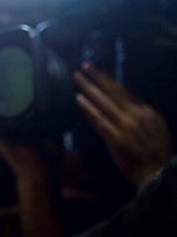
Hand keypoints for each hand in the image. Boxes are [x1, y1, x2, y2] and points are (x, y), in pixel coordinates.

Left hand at [72, 61, 171, 185]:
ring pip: (103, 102)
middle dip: (97, 77)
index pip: (123, 90)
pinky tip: (78, 99)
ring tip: (77, 77)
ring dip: (88, 88)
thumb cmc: (158, 151)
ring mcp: (125, 127)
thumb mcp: (161, 126)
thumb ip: (153, 109)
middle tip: (84, 65)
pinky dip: (88, 108)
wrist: (158, 174)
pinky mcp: (115, 139)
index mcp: (146, 111)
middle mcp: (135, 116)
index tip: (96, 70)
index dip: (108, 79)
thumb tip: (147, 96)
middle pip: (112, 91)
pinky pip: (99, 120)